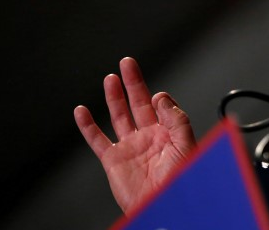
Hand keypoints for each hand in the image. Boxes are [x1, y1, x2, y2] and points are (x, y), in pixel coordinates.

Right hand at [74, 57, 195, 213]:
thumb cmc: (181, 181)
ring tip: (110, 78)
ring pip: (119, 115)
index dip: (160, 98)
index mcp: (169, 133)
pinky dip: (87, 125)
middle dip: (133, 82)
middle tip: (128, 62)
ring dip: (114, 97)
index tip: (158, 96)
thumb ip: (177, 119)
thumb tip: (162, 97)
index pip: (162, 106)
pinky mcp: (113, 160)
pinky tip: (81, 110)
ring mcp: (130, 147)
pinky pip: (97, 139)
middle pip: (139, 103)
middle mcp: (149, 137)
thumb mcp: (187, 145)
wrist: (165, 205)